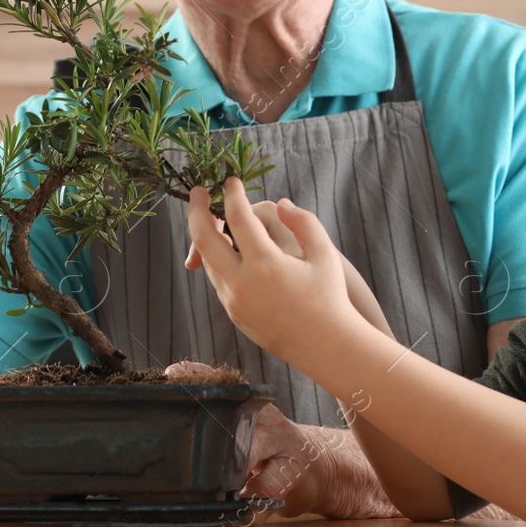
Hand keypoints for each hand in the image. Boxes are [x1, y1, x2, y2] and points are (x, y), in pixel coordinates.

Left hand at [185, 190, 391, 337]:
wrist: (324, 346)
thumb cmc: (329, 297)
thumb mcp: (324, 254)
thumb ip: (303, 221)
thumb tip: (280, 204)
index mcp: (266, 264)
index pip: (238, 218)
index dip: (233, 194)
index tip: (232, 180)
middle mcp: (242, 283)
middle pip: (204, 239)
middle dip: (196, 210)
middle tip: (199, 191)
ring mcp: (234, 301)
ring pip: (209, 261)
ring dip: (208, 237)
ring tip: (217, 219)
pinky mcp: (233, 314)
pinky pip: (218, 280)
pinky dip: (219, 260)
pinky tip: (230, 250)